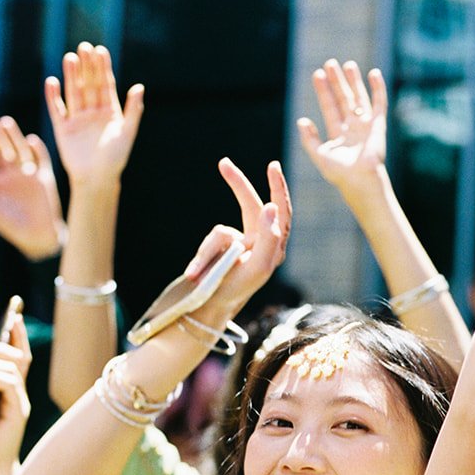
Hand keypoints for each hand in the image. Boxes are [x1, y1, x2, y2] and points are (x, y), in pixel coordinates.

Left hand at [0, 115, 65, 259]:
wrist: (38, 238)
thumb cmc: (12, 228)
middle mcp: (11, 175)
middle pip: (1, 150)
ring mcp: (28, 174)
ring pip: (20, 150)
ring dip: (14, 136)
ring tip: (6, 122)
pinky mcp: (44, 177)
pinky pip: (41, 160)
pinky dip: (38, 150)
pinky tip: (31, 140)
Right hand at [45, 43, 144, 188]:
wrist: (96, 180)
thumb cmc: (115, 159)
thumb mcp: (127, 133)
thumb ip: (133, 110)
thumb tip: (139, 87)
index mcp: (110, 112)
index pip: (106, 84)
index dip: (103, 67)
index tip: (100, 50)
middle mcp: (93, 112)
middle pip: (89, 84)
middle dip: (87, 66)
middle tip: (84, 47)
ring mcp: (77, 119)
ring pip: (73, 92)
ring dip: (71, 75)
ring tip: (70, 57)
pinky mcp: (63, 129)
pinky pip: (57, 109)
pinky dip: (53, 96)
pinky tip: (52, 81)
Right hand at [179, 158, 291, 330]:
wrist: (212, 309)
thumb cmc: (239, 290)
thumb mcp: (258, 267)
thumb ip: (268, 237)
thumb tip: (270, 207)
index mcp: (274, 246)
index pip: (280, 211)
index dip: (277, 188)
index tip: (270, 167)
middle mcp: (258, 242)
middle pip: (250, 206)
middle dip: (238, 185)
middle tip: (224, 164)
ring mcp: (236, 244)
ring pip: (221, 233)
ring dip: (208, 255)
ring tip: (199, 276)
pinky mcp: (218, 249)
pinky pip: (209, 243)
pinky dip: (201, 259)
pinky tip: (195, 275)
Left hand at [297, 59, 388, 200]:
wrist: (360, 179)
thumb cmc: (340, 173)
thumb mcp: (319, 155)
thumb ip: (309, 139)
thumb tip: (301, 120)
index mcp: (338, 134)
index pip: (329, 107)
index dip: (323, 91)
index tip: (317, 74)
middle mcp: (352, 128)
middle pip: (343, 98)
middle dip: (337, 81)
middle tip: (330, 63)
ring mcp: (365, 126)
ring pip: (359, 98)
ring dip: (354, 81)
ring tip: (348, 64)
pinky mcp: (378, 125)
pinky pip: (379, 103)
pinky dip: (378, 89)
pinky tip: (374, 74)